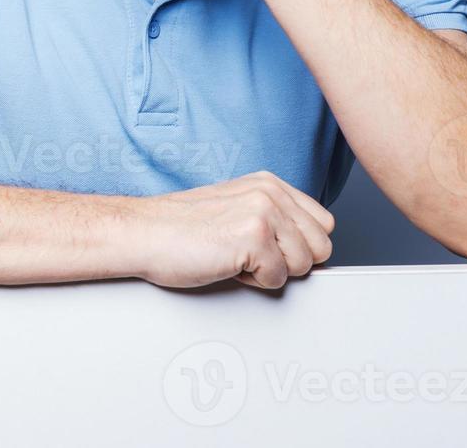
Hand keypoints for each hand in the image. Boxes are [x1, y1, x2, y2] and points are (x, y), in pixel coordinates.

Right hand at [134, 170, 335, 288]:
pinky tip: (226, 264)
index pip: (323, 224)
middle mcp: (270, 193)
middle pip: (321, 247)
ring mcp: (264, 212)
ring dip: (269, 272)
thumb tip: (308, 248)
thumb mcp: (237, 209)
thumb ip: (275, 219)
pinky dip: (250, 282)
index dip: (298, 247)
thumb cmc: (181, 229)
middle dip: (289, 262)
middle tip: (249, 255)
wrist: (144, 234)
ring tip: (234, 257)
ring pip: (303, 266)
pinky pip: (277, 280)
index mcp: (269, 184)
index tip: (269, 249)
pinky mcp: (254, 237)